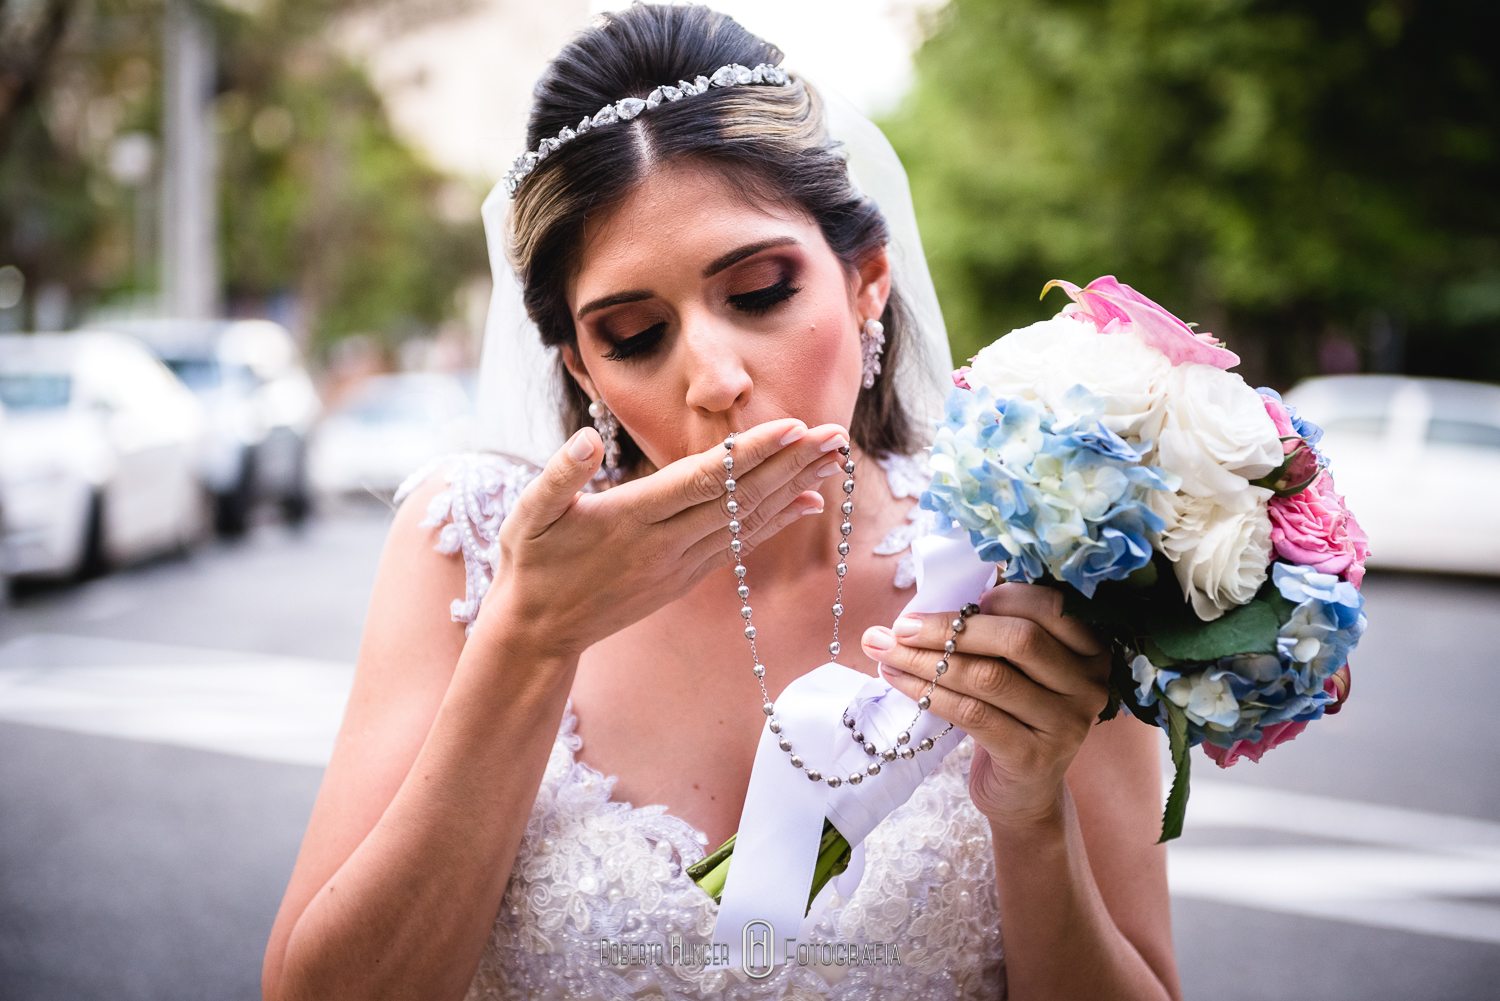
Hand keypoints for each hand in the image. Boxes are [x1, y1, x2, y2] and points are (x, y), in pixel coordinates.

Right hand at [480, 418, 849, 656]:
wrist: (539, 631)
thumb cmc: (532, 564)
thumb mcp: (528, 515)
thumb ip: (559, 474)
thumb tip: (586, 437)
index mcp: (632, 520)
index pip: (703, 482)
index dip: (750, 455)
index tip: (792, 427)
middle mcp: (666, 545)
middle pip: (740, 499)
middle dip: (791, 464)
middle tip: (836, 434)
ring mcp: (681, 565)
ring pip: (748, 522)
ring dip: (794, 488)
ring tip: (834, 459)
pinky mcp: (686, 578)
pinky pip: (740, 544)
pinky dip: (776, 521)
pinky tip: (807, 503)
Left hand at [861, 583, 1110, 829]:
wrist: (1023, 793)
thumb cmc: (1013, 715)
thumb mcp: (1017, 669)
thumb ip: (996, 632)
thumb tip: (931, 602)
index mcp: (1090, 650)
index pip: (1048, 606)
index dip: (997, 598)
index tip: (949, 605)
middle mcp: (1088, 685)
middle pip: (1018, 639)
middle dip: (950, 629)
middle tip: (900, 628)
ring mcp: (1065, 725)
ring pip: (988, 677)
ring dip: (927, 660)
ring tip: (884, 651)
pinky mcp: (1033, 757)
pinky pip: (972, 714)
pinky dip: (929, 693)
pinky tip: (897, 681)